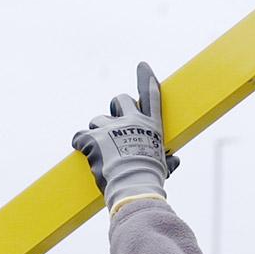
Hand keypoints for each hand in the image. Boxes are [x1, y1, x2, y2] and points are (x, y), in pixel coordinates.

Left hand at [71, 62, 179, 213]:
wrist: (133, 187)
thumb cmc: (150, 178)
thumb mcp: (163, 167)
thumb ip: (167, 161)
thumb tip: (175, 161)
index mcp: (151, 126)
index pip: (150, 96)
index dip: (146, 79)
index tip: (142, 66)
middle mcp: (132, 121)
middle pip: (119, 100)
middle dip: (114, 109)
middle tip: (111, 126)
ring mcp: (111, 127)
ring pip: (96, 120)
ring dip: (96, 133)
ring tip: (101, 153)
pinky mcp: (92, 137)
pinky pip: (79, 136)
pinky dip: (80, 144)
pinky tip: (86, 154)